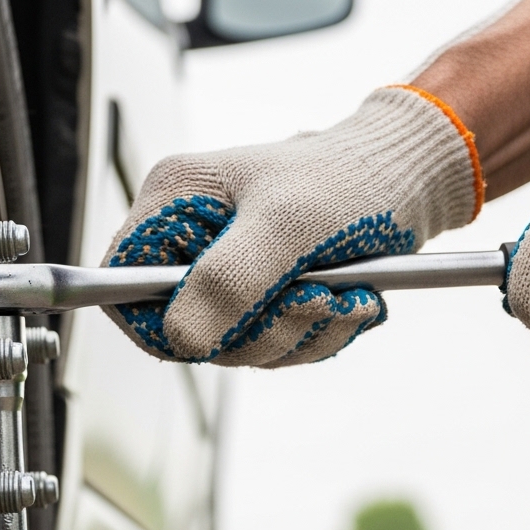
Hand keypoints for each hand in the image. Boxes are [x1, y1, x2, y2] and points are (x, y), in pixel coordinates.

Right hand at [102, 87, 481, 367]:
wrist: (408, 183)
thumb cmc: (348, 182)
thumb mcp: (286, 226)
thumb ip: (228, 281)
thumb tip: (182, 337)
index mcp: (175, 203)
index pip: (121, 281)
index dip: (156, 320)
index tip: (218, 328)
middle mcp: (192, 242)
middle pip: (184, 329)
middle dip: (258, 330)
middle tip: (311, 297)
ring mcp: (227, 273)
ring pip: (235, 346)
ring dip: (297, 334)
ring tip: (339, 295)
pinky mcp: (261, 297)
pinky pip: (272, 347)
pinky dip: (314, 335)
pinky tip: (344, 302)